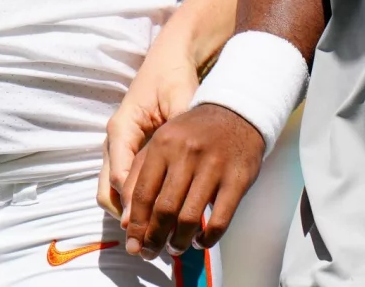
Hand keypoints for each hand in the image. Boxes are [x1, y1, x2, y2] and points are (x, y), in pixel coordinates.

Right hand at [99, 42, 201, 218]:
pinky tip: (159, 212)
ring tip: (156, 231)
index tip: (155, 223)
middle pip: (109, 191)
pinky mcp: (130, 150)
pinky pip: (126, 184)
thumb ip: (179, 131)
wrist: (171, 56)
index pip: (121, 177)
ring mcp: (120, 147)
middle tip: (151, 238)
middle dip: (128, 217)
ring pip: (114, 191)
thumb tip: (187, 166)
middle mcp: (115, 141)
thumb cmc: (173, 76)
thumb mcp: (180, 101)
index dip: (136, 205)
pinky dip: (137, 201)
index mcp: (122, 129)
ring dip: (131, 213)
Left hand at [122, 103, 262, 257]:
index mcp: (163, 144)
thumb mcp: (161, 141)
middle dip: (154, 238)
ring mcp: (213, 167)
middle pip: (164, 209)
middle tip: (151, 253)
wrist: (236, 112)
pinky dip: (207, 238)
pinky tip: (200, 242)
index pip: (142, 193)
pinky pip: (219, 220)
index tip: (133, 244)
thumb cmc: (192, 133)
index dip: (136, 224)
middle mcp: (186, 155)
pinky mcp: (237, 180)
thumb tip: (127, 219)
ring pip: (189, 218)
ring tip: (175, 248)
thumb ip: (140, 175)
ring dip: (179, 242)